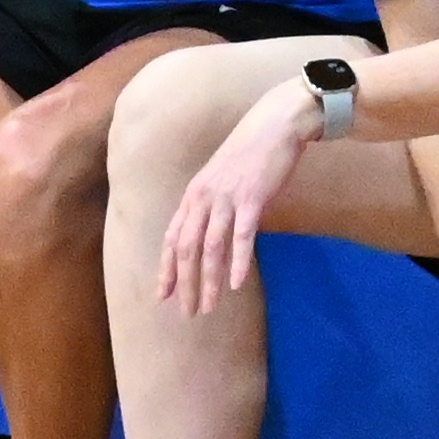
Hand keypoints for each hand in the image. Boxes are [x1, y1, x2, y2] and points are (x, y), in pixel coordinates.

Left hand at [157, 85, 320, 312]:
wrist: (275, 125)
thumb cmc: (251, 154)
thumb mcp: (222, 180)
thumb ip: (213, 206)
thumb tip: (213, 235)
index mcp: (194, 194)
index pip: (173, 238)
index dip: (167, 268)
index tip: (163, 295)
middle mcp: (203, 197)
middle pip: (187, 248)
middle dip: (185, 284)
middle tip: (187, 313)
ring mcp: (226, 197)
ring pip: (210, 247)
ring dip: (207, 281)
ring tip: (208, 307)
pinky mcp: (251, 198)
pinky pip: (241, 236)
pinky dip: (237, 262)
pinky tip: (235, 285)